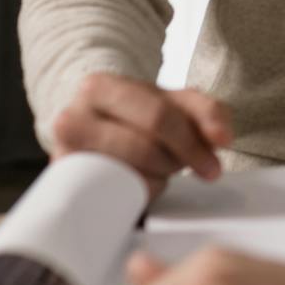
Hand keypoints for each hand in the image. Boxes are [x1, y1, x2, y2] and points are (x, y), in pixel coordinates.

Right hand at [49, 72, 233, 197]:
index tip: (214, 166)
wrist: (92, 132)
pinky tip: (141, 184)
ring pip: (131, 176)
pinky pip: (114, 199)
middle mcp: (71, 117)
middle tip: (184, 166)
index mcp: (99, 86)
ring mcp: (62, 155)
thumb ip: (208, 112)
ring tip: (160, 169)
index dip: (191, 143)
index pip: (158, 116)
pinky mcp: (65, 187)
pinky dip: (138, 195)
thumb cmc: (136, 116)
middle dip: (175, 161)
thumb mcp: (174, 102)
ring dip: (158, 179)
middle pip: (144, 148)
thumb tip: (222, 138)